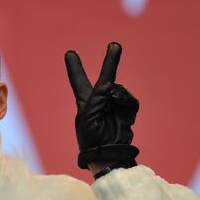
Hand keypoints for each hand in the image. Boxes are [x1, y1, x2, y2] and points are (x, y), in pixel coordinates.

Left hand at [64, 42, 138, 169]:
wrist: (107, 154)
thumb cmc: (91, 139)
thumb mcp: (87, 117)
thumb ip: (96, 98)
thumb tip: (109, 84)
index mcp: (84, 102)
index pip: (78, 81)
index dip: (74, 68)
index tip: (69, 53)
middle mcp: (100, 101)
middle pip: (106, 77)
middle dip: (111, 61)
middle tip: (115, 45)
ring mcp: (115, 105)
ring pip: (119, 89)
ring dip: (116, 95)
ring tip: (110, 108)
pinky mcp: (128, 111)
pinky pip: (130, 100)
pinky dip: (126, 101)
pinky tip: (121, 108)